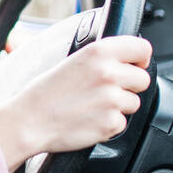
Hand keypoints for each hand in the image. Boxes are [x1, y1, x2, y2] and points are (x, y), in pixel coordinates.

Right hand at [12, 35, 153, 155]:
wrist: (29, 120)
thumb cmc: (45, 92)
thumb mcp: (74, 60)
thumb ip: (103, 57)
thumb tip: (128, 60)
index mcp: (99, 52)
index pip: (143, 48)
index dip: (140, 59)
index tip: (135, 65)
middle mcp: (109, 73)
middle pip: (143, 79)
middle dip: (130, 86)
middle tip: (107, 90)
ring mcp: (112, 100)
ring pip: (134, 103)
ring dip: (119, 106)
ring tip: (93, 105)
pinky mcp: (111, 123)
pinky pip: (122, 123)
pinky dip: (109, 124)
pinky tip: (89, 119)